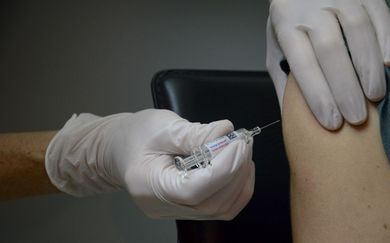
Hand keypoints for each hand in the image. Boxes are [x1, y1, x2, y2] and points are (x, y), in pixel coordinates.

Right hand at [45, 109, 254, 219]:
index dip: (223, 168)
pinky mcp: (187, 207)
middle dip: (235, 172)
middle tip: (244, 143)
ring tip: (243, 151)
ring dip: (240, 180)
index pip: (194, 189)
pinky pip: (219, 206)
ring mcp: (177, 211)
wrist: (119, 148)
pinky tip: (239, 166)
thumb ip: (195, 133)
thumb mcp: (162, 127)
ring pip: (220, 209)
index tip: (238, 144)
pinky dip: (236, 188)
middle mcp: (164, 207)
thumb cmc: (134, 136)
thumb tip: (226, 132)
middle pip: (211, 203)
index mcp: (150, 186)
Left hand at [267, 0, 389, 129]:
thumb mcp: (277, 48)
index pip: (303, 63)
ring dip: (368, 66)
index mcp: (286, 25)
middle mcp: (310, 10)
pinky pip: (378, 14)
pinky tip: (388, 63)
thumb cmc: (290, 22)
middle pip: (330, 49)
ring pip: (356, 30)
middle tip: (356, 118)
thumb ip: (284, 79)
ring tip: (374, 96)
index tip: (332, 122)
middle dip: (345, 88)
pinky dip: (386, 38)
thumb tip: (292, 117)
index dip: (318, 95)